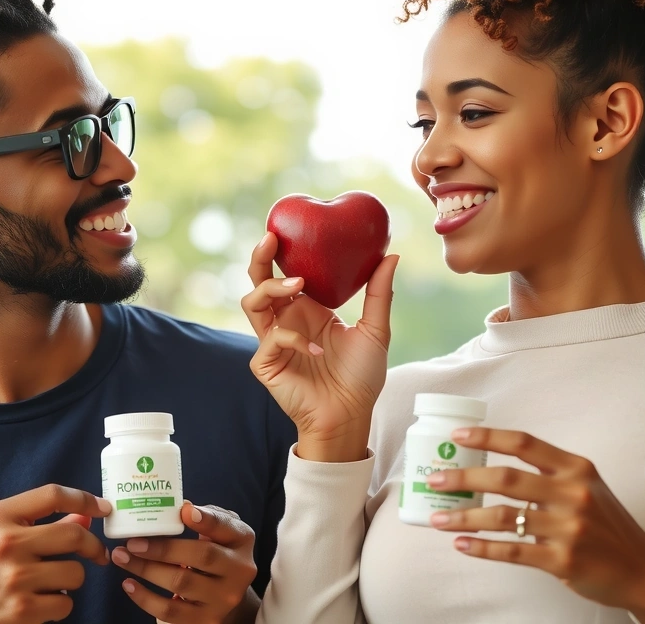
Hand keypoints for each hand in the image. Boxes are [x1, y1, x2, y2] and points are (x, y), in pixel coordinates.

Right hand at [0, 485, 111, 623]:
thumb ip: (36, 522)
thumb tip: (85, 516)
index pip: (52, 495)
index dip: (85, 498)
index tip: (103, 508)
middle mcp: (6, 544)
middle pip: (74, 535)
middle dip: (93, 546)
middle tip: (97, 554)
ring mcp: (15, 579)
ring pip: (75, 574)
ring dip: (71, 581)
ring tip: (52, 584)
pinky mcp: (21, 612)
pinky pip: (65, 604)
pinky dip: (59, 607)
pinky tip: (40, 604)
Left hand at [111, 501, 258, 623]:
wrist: (228, 595)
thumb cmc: (218, 552)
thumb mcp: (220, 531)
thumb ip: (206, 517)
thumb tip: (182, 507)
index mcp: (242, 541)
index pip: (225, 527)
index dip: (206, 520)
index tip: (184, 511)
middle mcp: (239, 571)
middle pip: (201, 556)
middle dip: (162, 548)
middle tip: (132, 542)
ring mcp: (223, 599)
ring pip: (181, 584)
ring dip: (146, 569)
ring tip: (123, 558)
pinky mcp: (205, 621)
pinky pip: (170, 612)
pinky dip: (145, 598)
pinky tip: (129, 584)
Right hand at [240, 232, 399, 461]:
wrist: (350, 415)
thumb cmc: (361, 377)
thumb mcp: (376, 330)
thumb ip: (379, 294)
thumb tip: (391, 255)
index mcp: (306, 309)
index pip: (286, 273)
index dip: (280, 252)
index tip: (287, 229)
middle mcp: (286, 320)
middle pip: (259, 281)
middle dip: (260, 259)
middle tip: (271, 239)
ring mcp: (272, 341)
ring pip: (252, 304)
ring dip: (271, 289)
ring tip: (297, 285)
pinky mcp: (266, 363)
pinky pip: (271, 339)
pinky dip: (293, 339)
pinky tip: (316, 350)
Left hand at [426, 428, 644, 623]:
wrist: (644, 570)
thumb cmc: (606, 524)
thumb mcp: (587, 486)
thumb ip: (549, 474)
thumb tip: (491, 465)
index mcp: (576, 468)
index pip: (525, 443)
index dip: (488, 436)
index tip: (457, 436)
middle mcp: (573, 493)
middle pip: (506, 478)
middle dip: (464, 478)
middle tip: (434, 480)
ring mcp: (568, 528)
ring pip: (503, 517)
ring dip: (464, 517)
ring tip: (438, 519)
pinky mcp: (562, 560)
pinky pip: (512, 551)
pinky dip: (482, 547)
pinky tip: (462, 544)